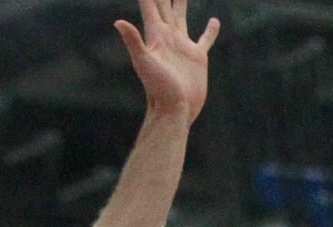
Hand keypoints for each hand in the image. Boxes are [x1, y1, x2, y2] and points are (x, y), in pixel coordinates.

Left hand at [115, 0, 219, 124]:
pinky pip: (205, 39)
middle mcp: (168, 36)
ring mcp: (182, 46)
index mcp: (156, 34)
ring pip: (182, 16)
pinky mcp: (197, 57)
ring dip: (181, 2)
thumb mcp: (144, 63)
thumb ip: (134, 41)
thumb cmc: (158, 90)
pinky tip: (214, 20)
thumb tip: (118, 22)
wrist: (174, 111)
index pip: (150, 4)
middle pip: (164, 4)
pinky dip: (210, 30)